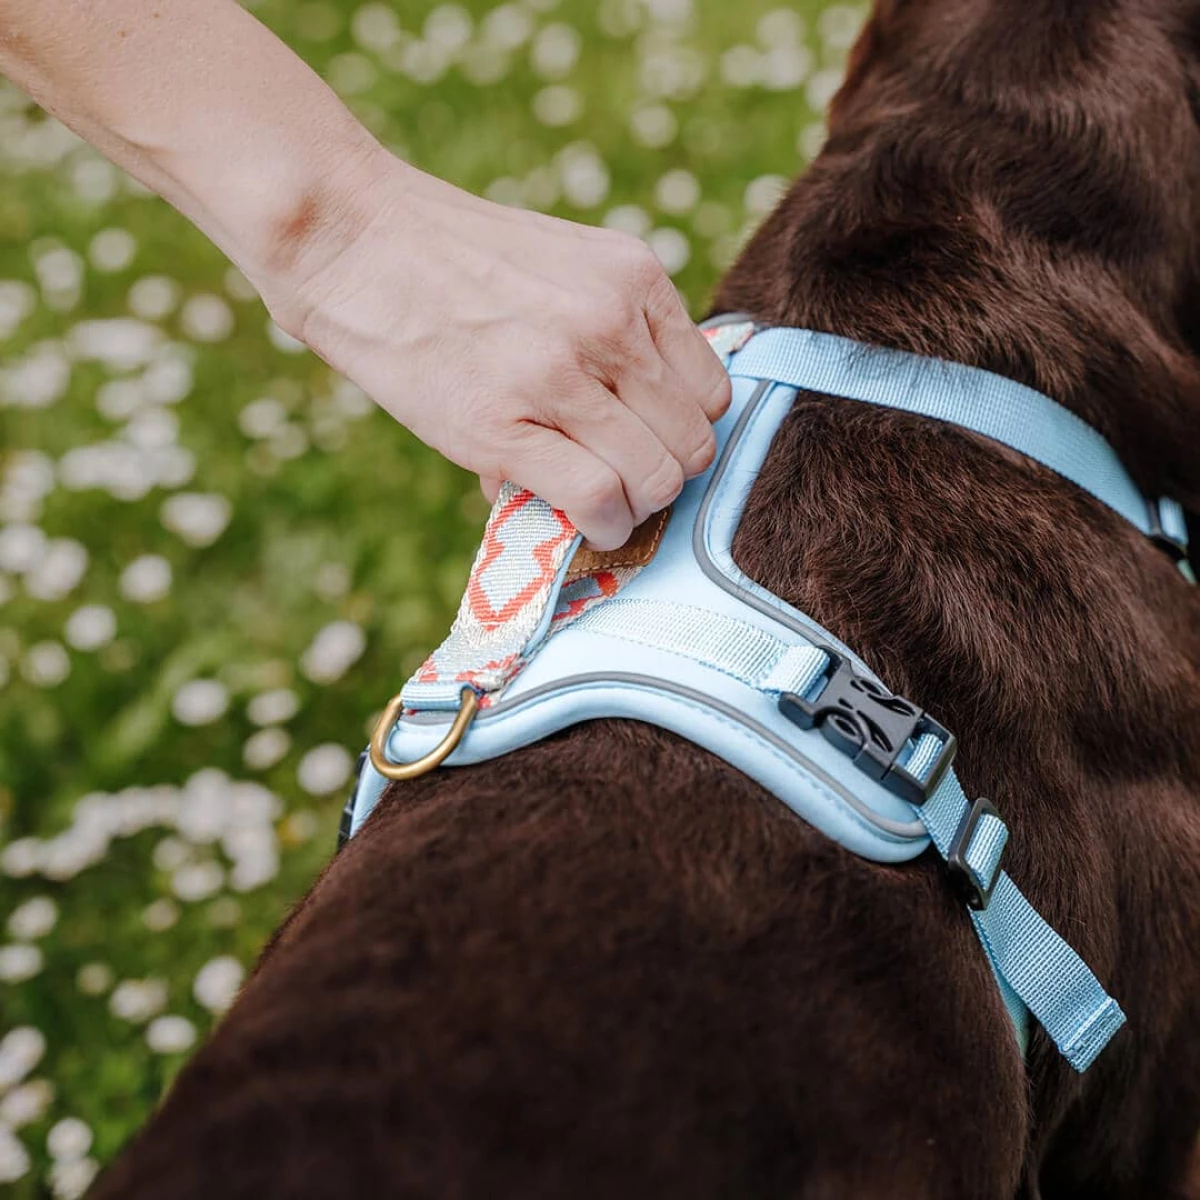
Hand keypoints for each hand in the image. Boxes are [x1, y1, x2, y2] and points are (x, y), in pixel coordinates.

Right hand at [261, 152, 731, 549]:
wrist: (356, 239)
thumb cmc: (456, 261)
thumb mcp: (564, 266)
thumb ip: (614, 332)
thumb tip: (638, 430)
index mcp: (635, 279)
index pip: (711, 392)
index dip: (683, 432)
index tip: (648, 444)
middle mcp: (610, 324)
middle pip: (691, 444)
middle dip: (665, 476)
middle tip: (625, 483)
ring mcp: (559, 375)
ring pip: (655, 479)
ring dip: (636, 509)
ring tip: (604, 506)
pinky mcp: (503, 426)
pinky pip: (598, 499)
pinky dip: (604, 527)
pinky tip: (588, 523)